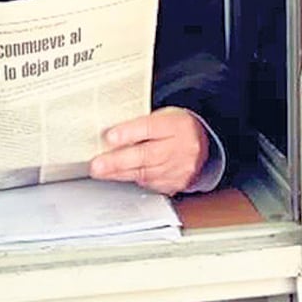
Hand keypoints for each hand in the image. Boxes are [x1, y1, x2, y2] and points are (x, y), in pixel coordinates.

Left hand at [89, 108, 208, 195]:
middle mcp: (179, 148)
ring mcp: (178, 169)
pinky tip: (118, 177)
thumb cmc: (177, 128)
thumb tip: (110, 133)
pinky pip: (150, 185)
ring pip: (146, 173)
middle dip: (118, 161)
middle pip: (147, 155)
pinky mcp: (174, 184)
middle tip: (97, 165)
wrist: (204, 146)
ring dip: (119, 173)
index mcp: (176, 125)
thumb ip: (140, 124)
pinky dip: (132, 181)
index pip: (151, 128)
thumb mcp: (163, 117)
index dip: (129, 132)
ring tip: (100, 172)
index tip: (110, 137)